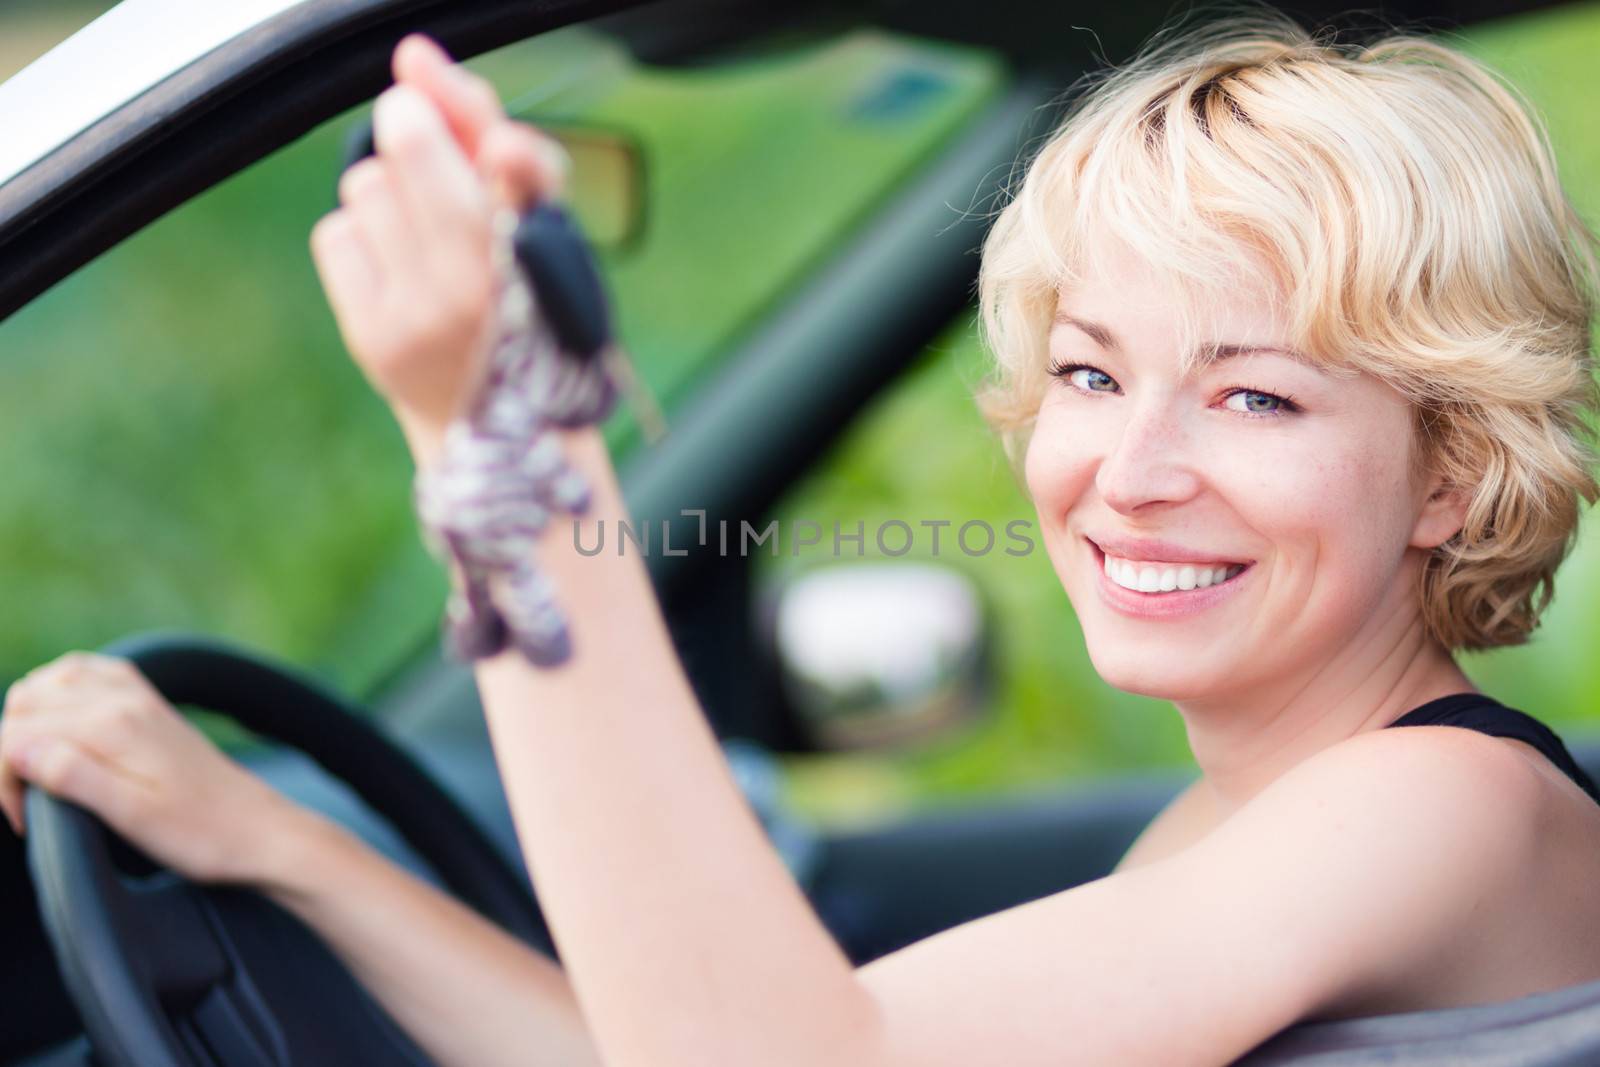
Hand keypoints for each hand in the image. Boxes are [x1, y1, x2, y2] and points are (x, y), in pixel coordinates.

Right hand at [0, 651, 307, 884]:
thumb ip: (72, 776)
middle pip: (25, 703)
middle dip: (7, 750)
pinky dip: (59, 694)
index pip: (13, 733)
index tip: (23, 821)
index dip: (1, 781)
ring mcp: (138, 695)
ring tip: (37, 770)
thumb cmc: (201, 834)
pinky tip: (63, 730)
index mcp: (113, 725)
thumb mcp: (132, 817)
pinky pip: (87, 673)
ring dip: (26, 720)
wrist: (259, 829)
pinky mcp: (149, 703)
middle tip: (29, 801)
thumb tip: (17, 747)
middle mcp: (123, 698)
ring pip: (49, 681)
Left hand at [310, 34, 569, 459]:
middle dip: (411, 128)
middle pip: (411, 146)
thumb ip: (488, 133)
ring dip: (389, 197)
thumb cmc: (524, 305)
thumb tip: (414, 57)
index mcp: (543, 253)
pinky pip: (337, 233)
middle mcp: (483, 287)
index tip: (446, 100)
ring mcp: (421, 315)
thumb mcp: (536, 220)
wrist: (499, 427)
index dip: (471, 119)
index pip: (512, 163)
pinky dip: (360, 238)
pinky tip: (395, 270)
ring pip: (367, 186)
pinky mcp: (372, 336)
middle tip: (420, 140)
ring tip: (424, 241)